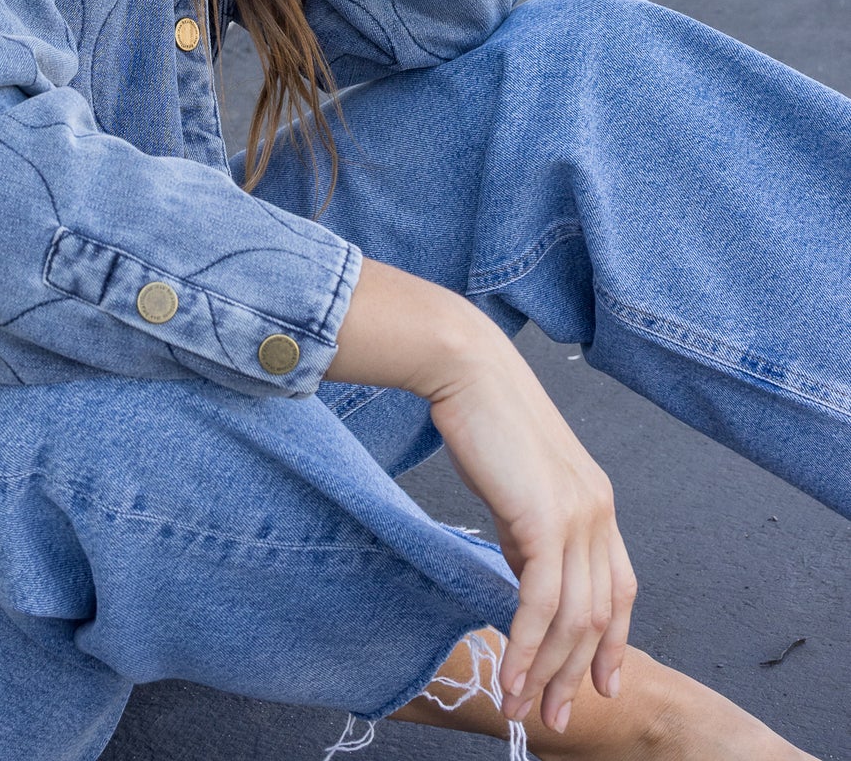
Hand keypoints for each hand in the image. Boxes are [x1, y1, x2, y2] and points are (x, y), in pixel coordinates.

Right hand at [426, 334, 637, 734]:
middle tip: (551, 715)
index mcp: (597, 502)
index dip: (614, 643)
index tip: (599, 684)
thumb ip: (531, 530)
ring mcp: (578, 515)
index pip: (619, 588)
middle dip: (577, 673)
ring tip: (522, 705)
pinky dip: (526, 645)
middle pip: (600, 615)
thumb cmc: (482, 419)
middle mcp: (599, 512)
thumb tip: (526, 577)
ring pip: (573, 617)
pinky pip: (541, 602)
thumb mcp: (518, 484)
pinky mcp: (546, 519)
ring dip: (547, 670)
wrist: (466, 369)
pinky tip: (509, 671)